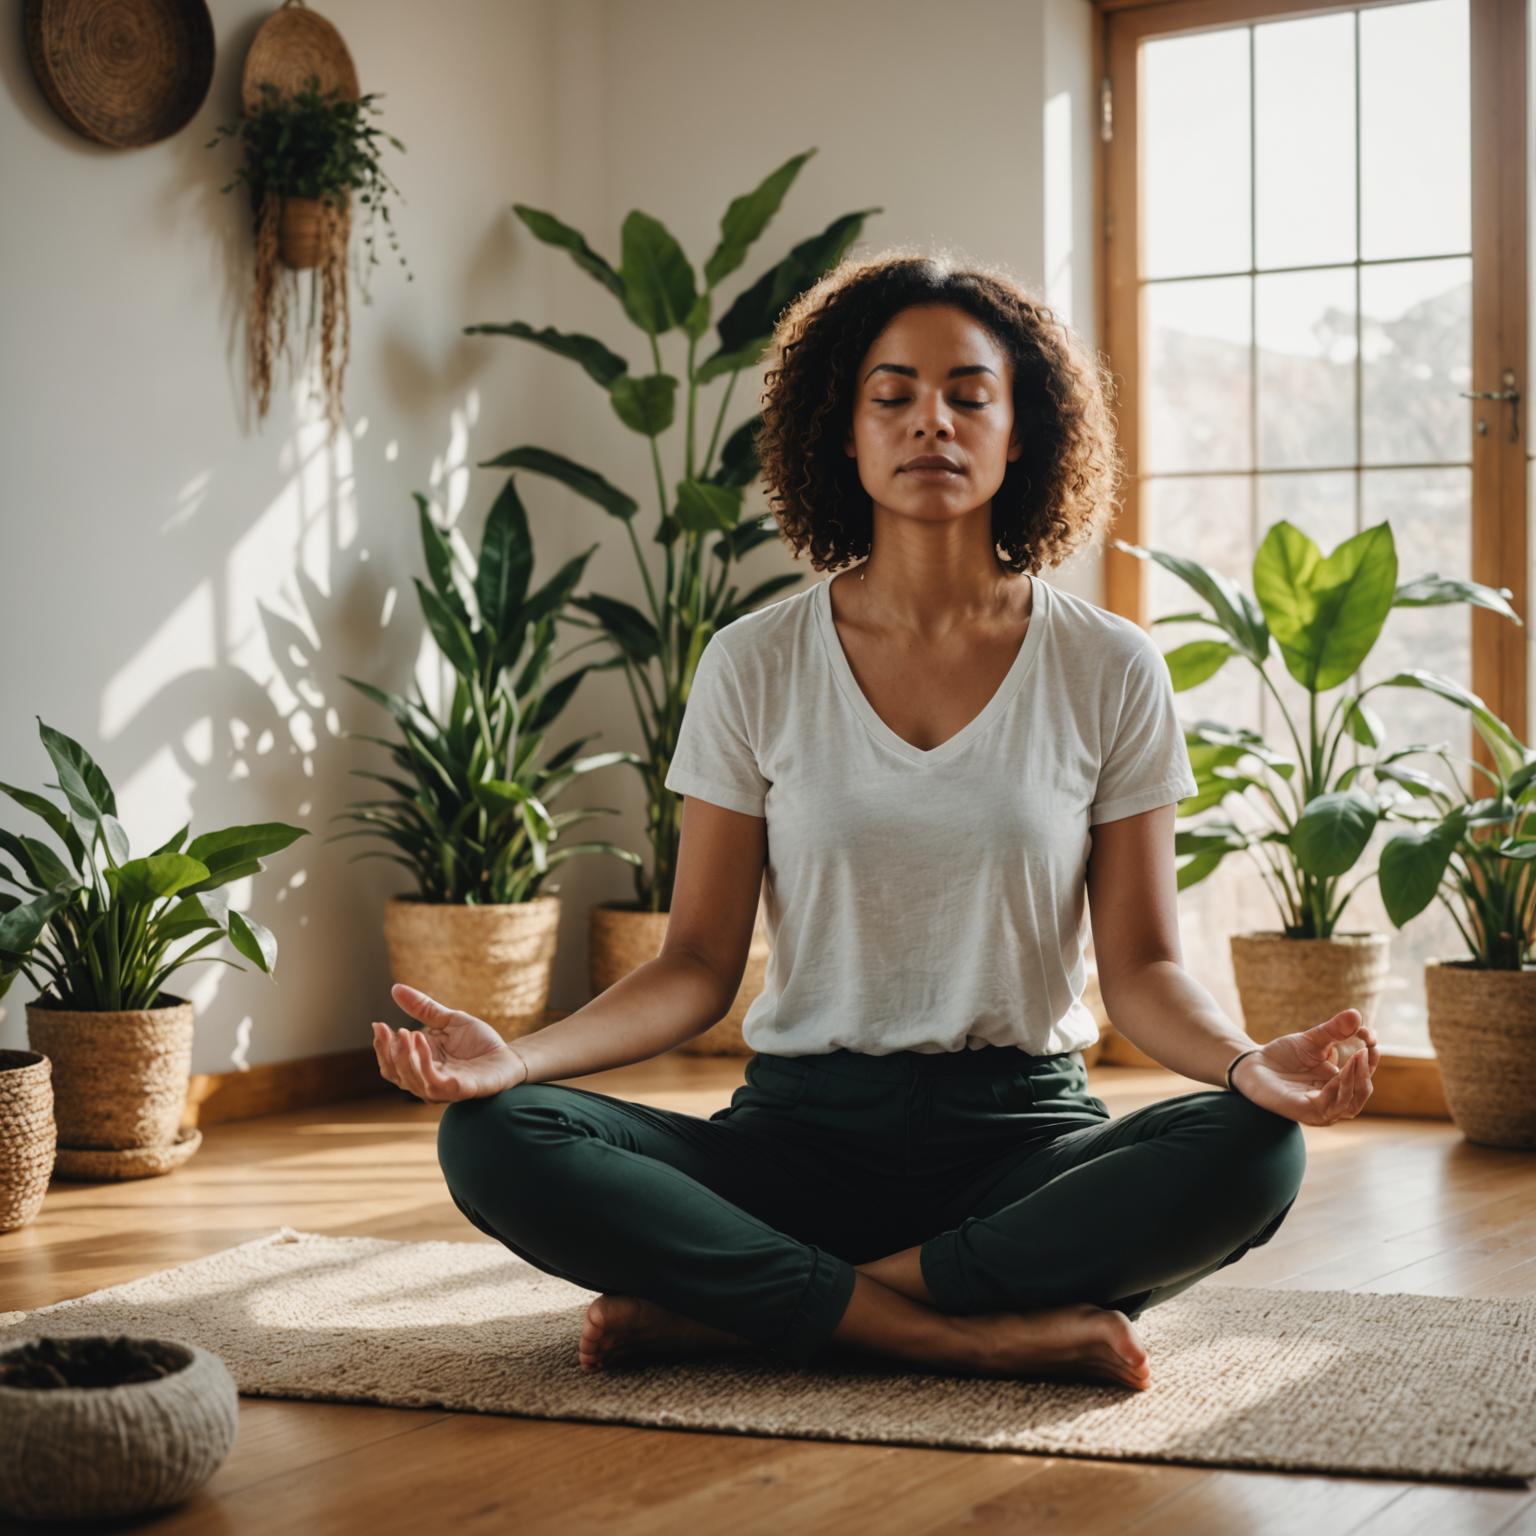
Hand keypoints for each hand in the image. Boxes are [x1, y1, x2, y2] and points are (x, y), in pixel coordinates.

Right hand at [371, 983, 527, 1102]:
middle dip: (388, 1052)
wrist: (509, 1054)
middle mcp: (426, 1080)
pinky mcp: (460, 1090)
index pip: (391, 1063)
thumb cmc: (478, 1042)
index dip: (382, 1046)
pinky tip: (423, 1041)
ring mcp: (443, 1088)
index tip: (378, 1024)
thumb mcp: (448, 1020)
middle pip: (396, 1074)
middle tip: (389, 1029)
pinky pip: (436, 1083)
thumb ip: (423, 1008)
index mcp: (420, 1066)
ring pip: (412, 1081)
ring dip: (405, 1057)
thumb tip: (395, 988)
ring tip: (405, 1033)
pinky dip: (425, 1063)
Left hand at [1230, 1008, 1379, 1125]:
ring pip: (1350, 1102)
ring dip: (1356, 1080)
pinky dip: (1338, 1089)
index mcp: (1340, 1084)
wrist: (1252, 1064)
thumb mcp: (1312, 1040)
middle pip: (1362, 1092)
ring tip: (1357, 1057)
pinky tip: (1339, 1072)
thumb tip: (1356, 1014)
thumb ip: (1334, 1030)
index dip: (1371, 1058)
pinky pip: (1329, 1105)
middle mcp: (1334, 1100)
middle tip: (1365, 1049)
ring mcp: (1321, 1110)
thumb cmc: (1284, 1055)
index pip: (1365, 1075)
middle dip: (1367, 1071)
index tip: (1371, 1036)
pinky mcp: (1306, 1112)